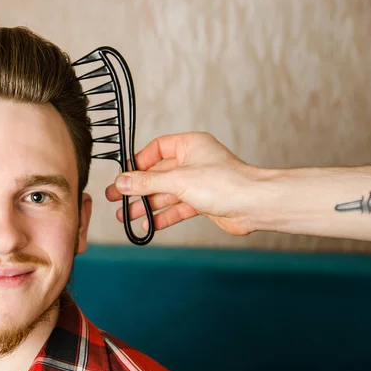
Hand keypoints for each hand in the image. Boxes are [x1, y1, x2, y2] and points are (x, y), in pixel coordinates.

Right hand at [105, 132, 259, 235]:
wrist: (254, 206)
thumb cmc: (226, 183)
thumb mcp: (178, 180)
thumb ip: (147, 182)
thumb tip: (122, 182)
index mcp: (189, 145)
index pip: (156, 149)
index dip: (138, 163)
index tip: (124, 176)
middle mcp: (192, 162)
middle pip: (157, 174)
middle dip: (137, 189)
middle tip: (116, 199)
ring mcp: (197, 182)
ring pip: (165, 193)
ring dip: (146, 205)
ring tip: (127, 216)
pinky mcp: (202, 201)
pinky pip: (176, 208)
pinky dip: (162, 216)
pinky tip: (148, 225)